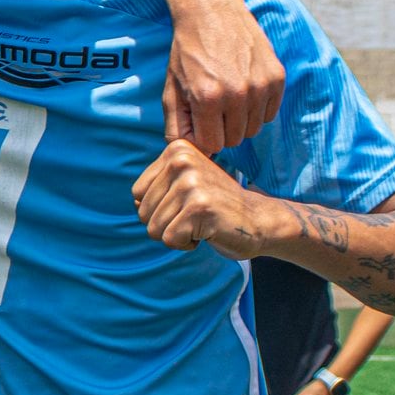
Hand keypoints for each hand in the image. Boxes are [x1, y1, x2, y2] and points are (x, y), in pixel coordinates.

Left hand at [131, 140, 272, 257]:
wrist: (259, 220)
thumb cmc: (215, 206)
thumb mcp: (184, 184)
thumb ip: (156, 186)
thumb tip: (135, 201)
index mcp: (176, 150)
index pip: (137, 194)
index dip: (158, 208)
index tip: (187, 203)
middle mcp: (181, 161)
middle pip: (142, 212)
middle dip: (167, 223)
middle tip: (197, 215)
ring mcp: (191, 183)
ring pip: (153, 228)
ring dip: (177, 234)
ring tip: (202, 222)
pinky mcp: (199, 208)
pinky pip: (169, 239)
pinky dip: (186, 244)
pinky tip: (208, 231)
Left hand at [162, 0, 285, 153]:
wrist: (212, 12)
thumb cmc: (188, 53)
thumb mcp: (171, 90)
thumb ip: (177, 128)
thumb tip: (194, 155)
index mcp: (207, 98)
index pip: (212, 145)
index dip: (203, 136)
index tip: (198, 122)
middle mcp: (237, 94)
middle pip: (234, 140)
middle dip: (220, 129)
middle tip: (212, 106)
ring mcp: (260, 85)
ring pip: (252, 129)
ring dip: (239, 120)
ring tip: (226, 95)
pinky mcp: (277, 77)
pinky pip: (269, 114)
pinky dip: (257, 108)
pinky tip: (243, 88)